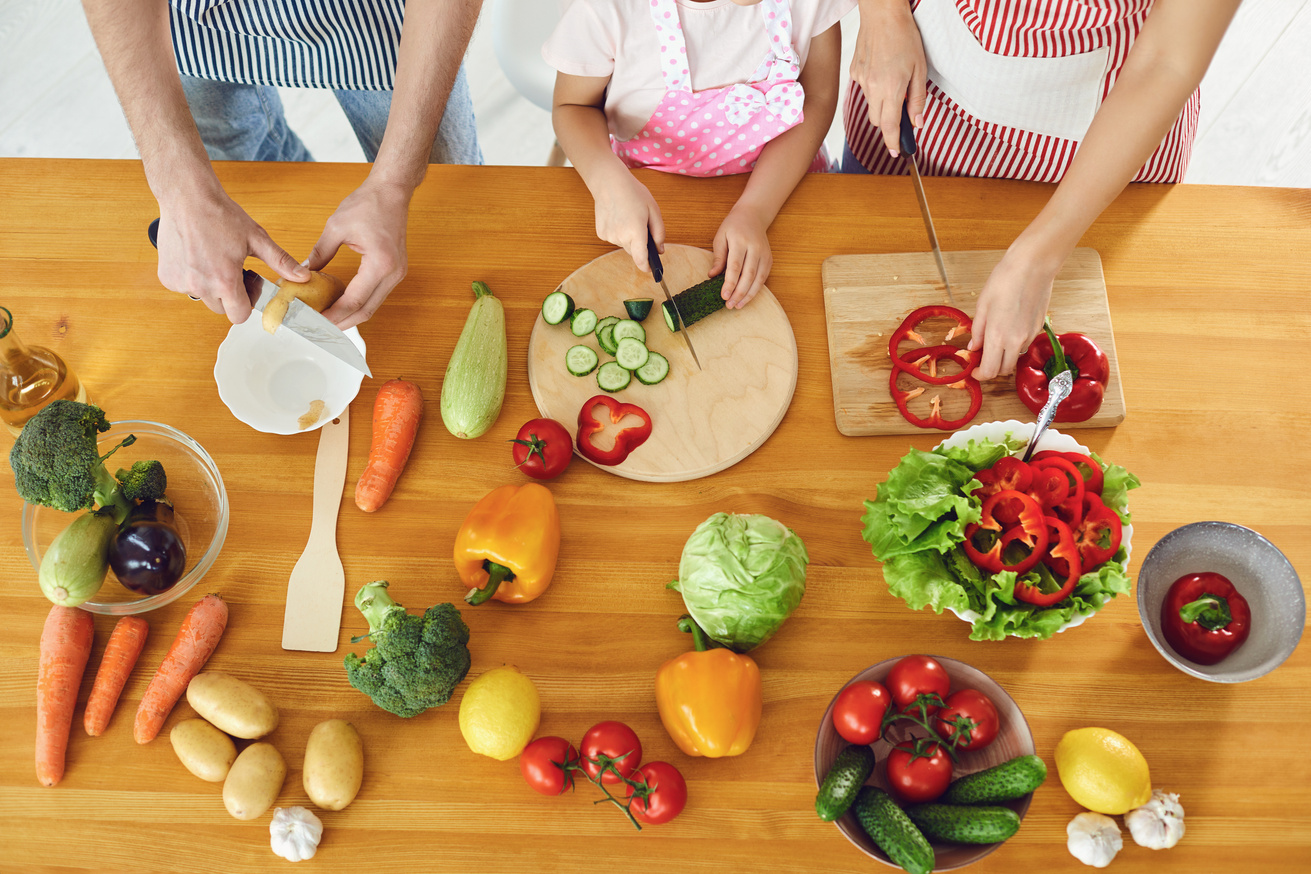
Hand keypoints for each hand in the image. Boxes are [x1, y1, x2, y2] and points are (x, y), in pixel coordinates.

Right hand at [156, 186, 308, 322]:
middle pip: (221, 308)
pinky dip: (192, 277)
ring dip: (210, 286)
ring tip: (214, 259)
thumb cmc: (220, 215)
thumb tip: (302, 276)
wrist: (186, 197)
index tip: (247, 285)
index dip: (246, 302)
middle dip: (229, 294)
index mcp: (224, 281)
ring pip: (202, 297)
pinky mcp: (166, 276)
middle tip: (232, 269)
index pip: (238, 316)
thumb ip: (280, 261)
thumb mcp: (256, 238)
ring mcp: (180, 282)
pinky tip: (197, 256)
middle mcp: (200, 286)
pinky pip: (184, 287)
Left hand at [308, 178, 414, 329]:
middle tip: (319, 329)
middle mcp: (393, 273)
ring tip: (328, 320)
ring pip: (373, 306)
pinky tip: (342, 304)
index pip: (354, 301)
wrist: (392, 191)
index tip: (315, 322)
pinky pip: (376, 295)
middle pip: (366, 311)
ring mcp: (397, 274)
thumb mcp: (336, 228)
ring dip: (351, 316)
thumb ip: (319, 254)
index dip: (333, 315)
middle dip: (342, 323)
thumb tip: (302, 273)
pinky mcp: (395, 271)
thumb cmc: (368, 204)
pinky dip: (359, 303)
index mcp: (380, 264)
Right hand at [592, 169, 663, 272]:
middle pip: (634, 251)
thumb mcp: (653, 210)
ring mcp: (609, 236)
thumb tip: (660, 250)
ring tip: (627, 218)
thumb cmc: (633, 193)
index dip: (646, 267)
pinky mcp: (601, 234)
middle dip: (639, 244)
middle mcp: (621, 237)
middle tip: (640, 225)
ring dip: (628, 237)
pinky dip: (618, 232)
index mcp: (635, 231)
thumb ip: (659, 232)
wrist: (608, 183)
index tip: (651, 270)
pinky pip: (614, 239)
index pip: (641, 259)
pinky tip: (617, 218)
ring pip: (624, 244)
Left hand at [710, 204, 771, 308]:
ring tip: (738, 305)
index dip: (730, 283)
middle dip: (739, 292)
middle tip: (729, 305)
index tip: (724, 296)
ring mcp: (764, 254)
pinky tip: (747, 297)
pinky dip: (755, 289)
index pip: (735, 266)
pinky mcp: (769, 259)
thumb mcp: (720, 237)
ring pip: (758, 279)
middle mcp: (755, 248)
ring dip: (748, 295)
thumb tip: (712, 276)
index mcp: (740, 241)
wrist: (753, 216)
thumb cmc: (733, 227)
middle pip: (748, 275)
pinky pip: (763, 277)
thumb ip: (718, 257)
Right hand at [850, 0, 927, 154]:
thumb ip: (918, 99)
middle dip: (888, 122)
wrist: (882, 15)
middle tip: (901, 113)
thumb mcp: (920, 69)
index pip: (889, 127)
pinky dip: (873, 87)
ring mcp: (861, 81)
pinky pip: (863, 89)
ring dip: (881, 103)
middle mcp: (872, 88)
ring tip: (892, 81)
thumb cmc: (903, 37)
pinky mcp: (854, 72)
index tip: (896, 152)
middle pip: (877, 120)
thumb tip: (918, 122)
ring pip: (870, 105)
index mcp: (891, 89)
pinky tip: (881, 69)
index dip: (893, 143)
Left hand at [968, 243, 1059, 379]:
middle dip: (992, 368)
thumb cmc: (1005, 280)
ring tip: (995, 341)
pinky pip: (1024, 345)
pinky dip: (1015, 345)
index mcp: (997, 336)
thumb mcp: (982, 305)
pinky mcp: (1038, 329)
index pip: (989, 371)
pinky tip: (1009, 330)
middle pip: (1003, 370)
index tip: (974, 370)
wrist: (1033, 266)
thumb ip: (977, 331)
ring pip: (1015, 359)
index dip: (980, 375)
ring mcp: (1029, 336)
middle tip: (982, 357)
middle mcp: (1015, 341)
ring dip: (1004, 357)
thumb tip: (973, 348)